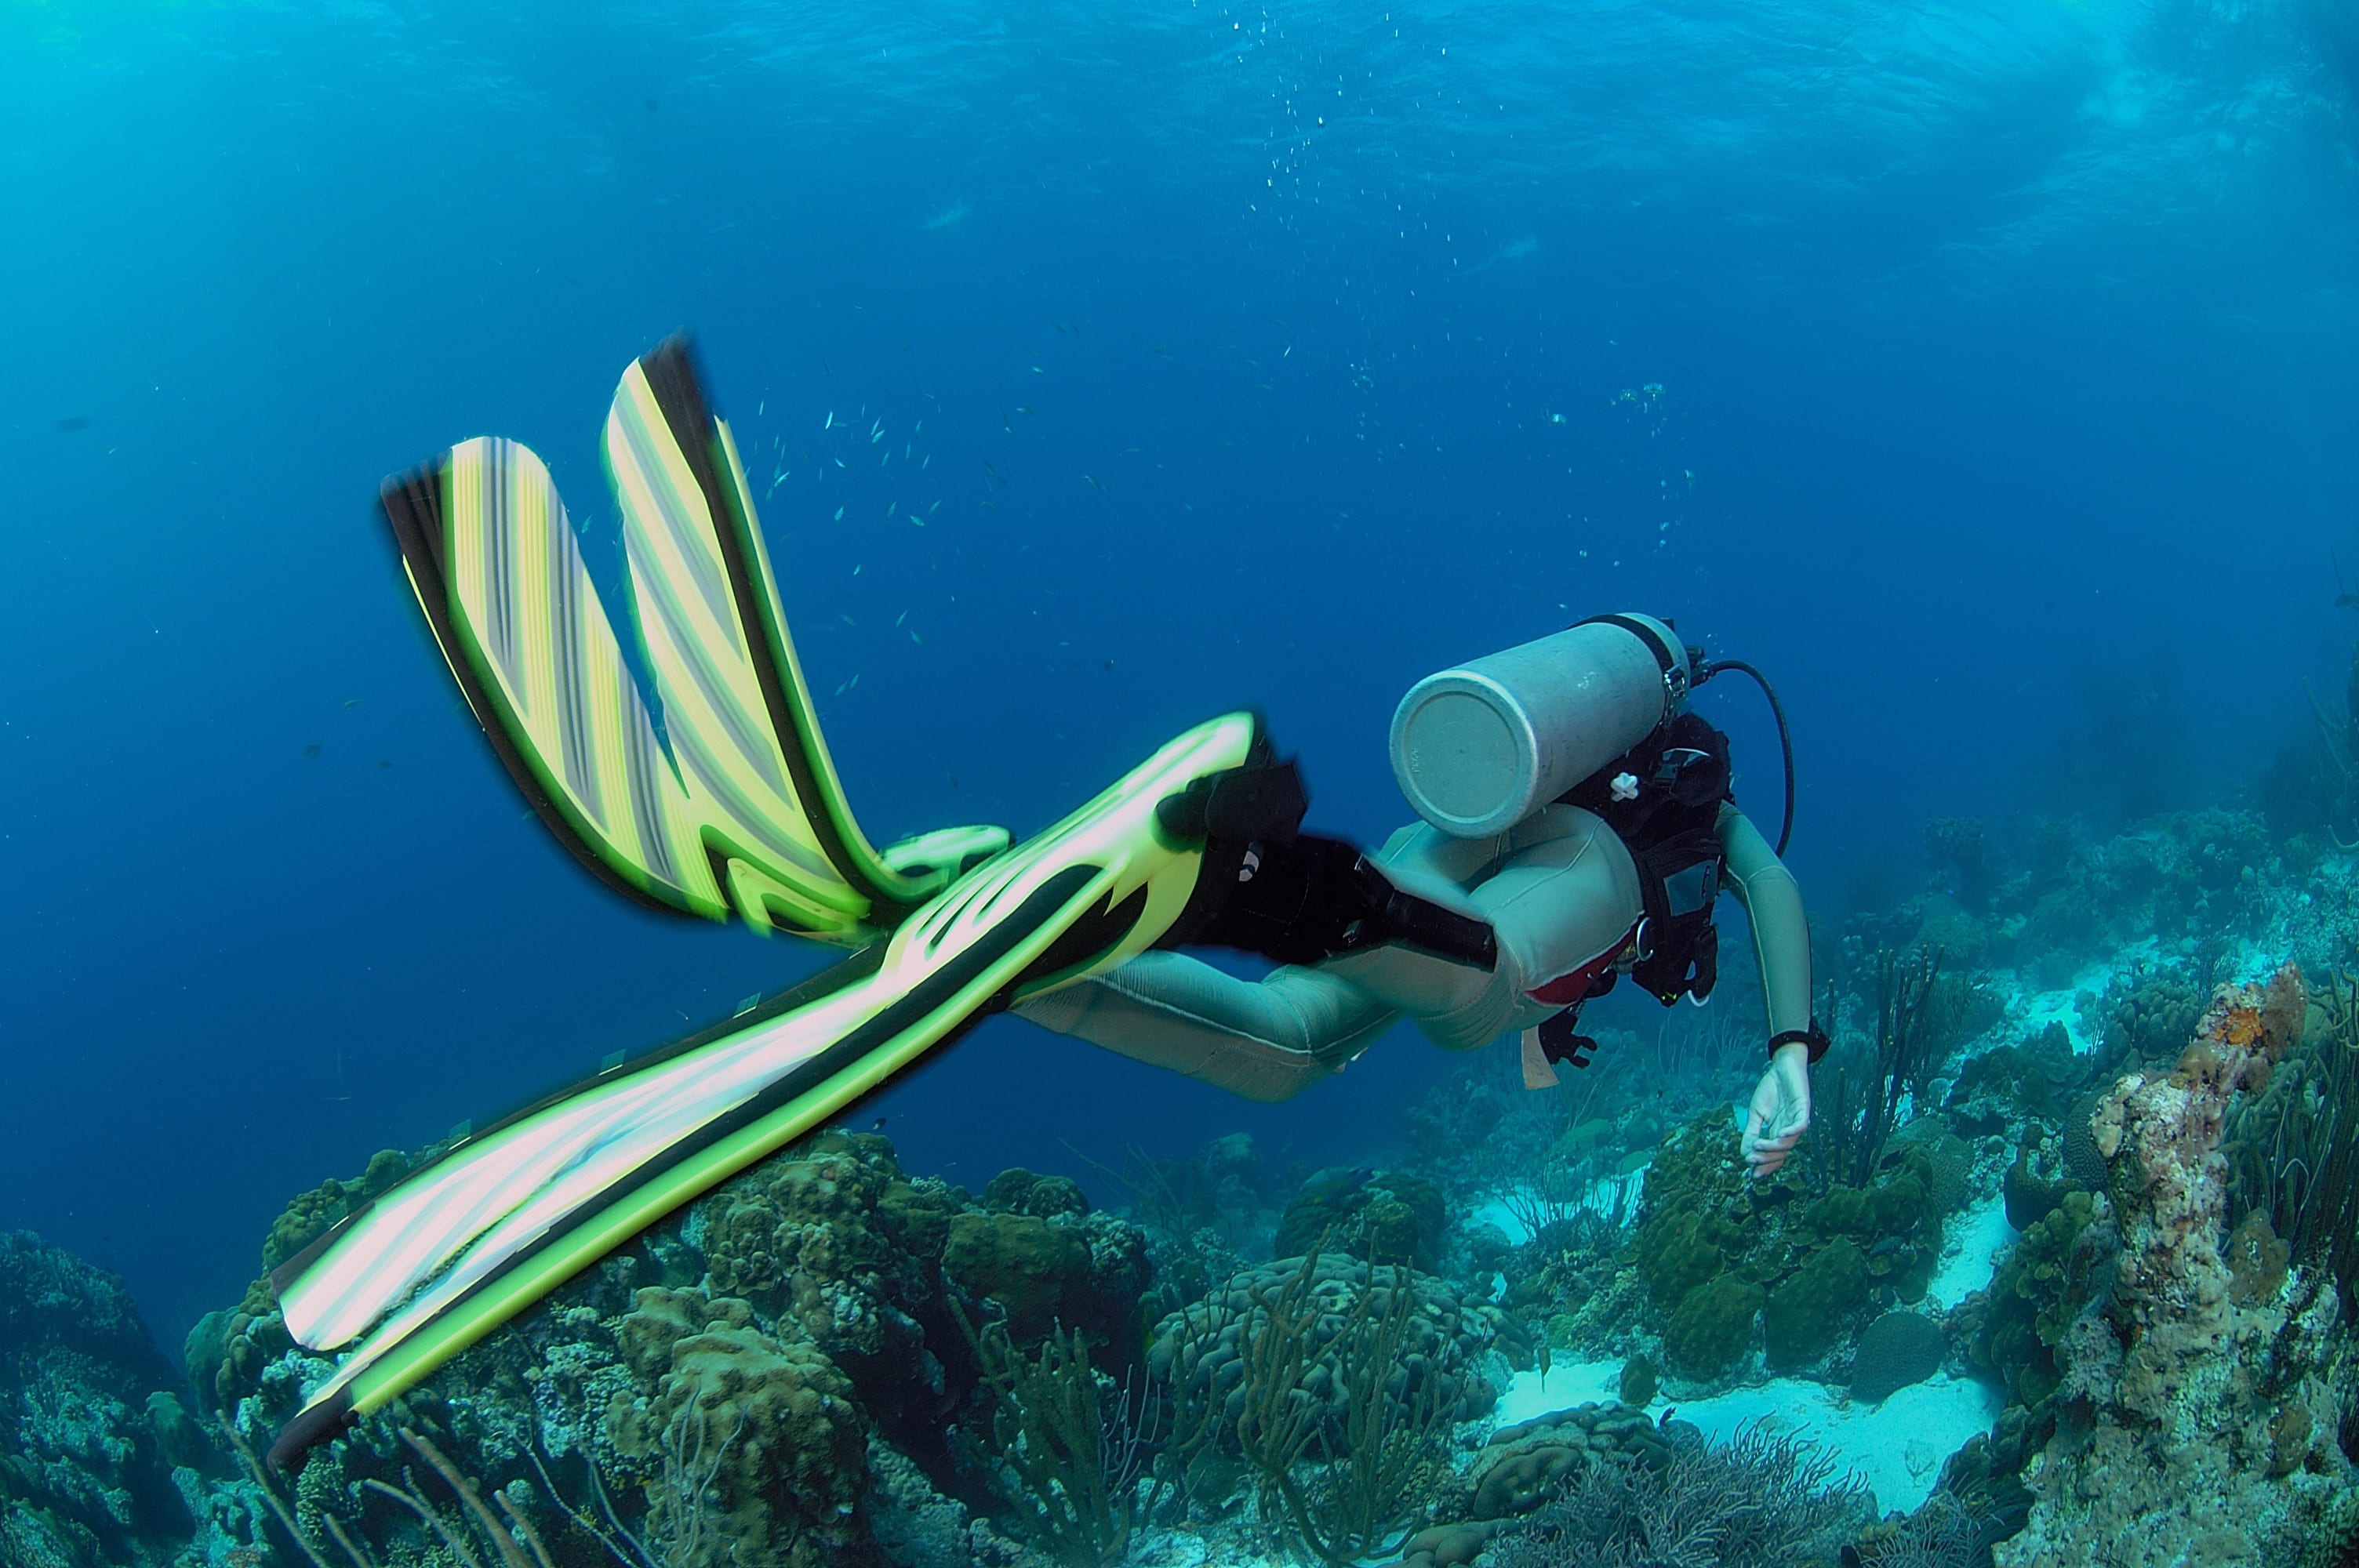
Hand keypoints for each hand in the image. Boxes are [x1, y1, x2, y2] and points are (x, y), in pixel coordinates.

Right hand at [1742, 1041, 1811, 1178]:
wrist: (1782, 1067)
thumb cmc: (1771, 1089)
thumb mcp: (1756, 1113)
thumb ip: (1752, 1132)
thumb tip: (1744, 1153)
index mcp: (1778, 1133)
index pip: (1775, 1155)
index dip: (1765, 1165)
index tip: (1752, 1173)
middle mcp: (1789, 1130)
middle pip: (1782, 1152)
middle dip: (1767, 1158)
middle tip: (1752, 1159)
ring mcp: (1798, 1120)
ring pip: (1790, 1142)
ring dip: (1774, 1147)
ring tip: (1758, 1144)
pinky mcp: (1804, 1108)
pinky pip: (1801, 1125)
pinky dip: (1792, 1131)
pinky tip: (1780, 1134)